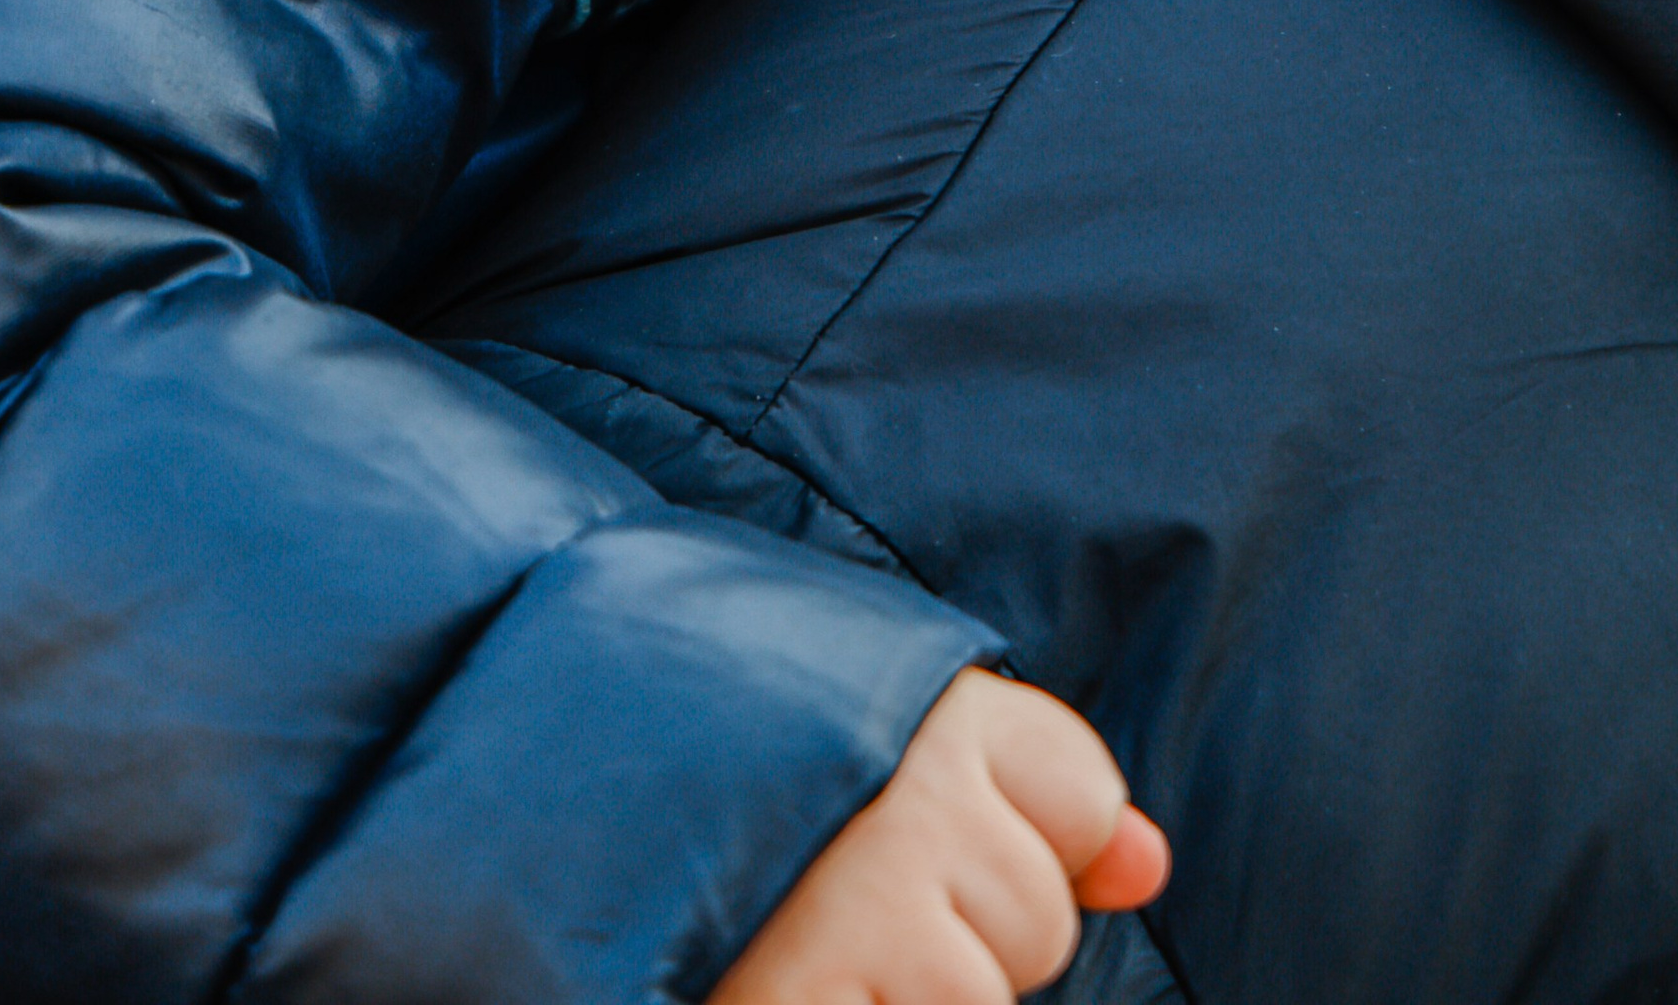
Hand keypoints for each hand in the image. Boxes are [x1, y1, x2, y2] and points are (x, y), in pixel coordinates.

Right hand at [709, 667, 1170, 1004]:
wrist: (529, 756)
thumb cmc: (715, 737)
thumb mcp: (873, 721)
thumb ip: (1024, 782)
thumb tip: (1148, 865)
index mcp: (918, 703)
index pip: (1076, 792)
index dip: (1013, 823)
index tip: (906, 810)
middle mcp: (903, 806)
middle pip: (1039, 922)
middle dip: (961, 931)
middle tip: (830, 884)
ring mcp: (853, 924)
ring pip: (978, 1004)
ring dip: (904, 994)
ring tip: (798, 936)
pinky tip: (789, 978)